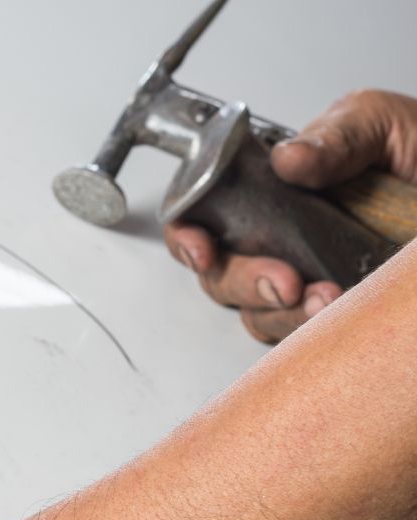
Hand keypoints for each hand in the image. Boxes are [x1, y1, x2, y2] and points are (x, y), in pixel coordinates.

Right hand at [165, 89, 416, 342]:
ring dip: (281, 314)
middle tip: (283, 280)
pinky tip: (338, 314)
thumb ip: (336, 134)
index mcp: (277, 193)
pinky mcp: (337, 317)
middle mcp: (283, 242)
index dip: (188, 237)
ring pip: (257, 316)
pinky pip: (300, 341)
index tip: (202, 248)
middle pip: (221, 277)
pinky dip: (310, 334)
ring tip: (326, 298)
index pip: (204, 219)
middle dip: (242, 282)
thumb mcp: (385, 123)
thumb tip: (286, 159)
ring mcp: (309, 282)